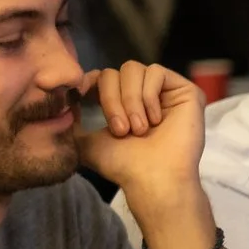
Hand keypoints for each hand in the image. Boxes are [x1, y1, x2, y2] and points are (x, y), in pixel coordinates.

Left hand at [74, 62, 207, 213]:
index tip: (81, 102)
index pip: (100, 77)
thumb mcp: (84, 140)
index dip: (88, 85)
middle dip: (111, 100)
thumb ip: (71, 119)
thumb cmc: (121, 164)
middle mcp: (143, 94)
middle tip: (121, 130)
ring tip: (138, 129)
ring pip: (133, 69)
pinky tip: (155, 120)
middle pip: (115, 72)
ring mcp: (165, 91)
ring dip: (130, 100)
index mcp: (122, 102)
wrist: (153, 179)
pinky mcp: (185, 91)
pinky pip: (156, 72)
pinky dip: (149, 95)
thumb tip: (63, 97)